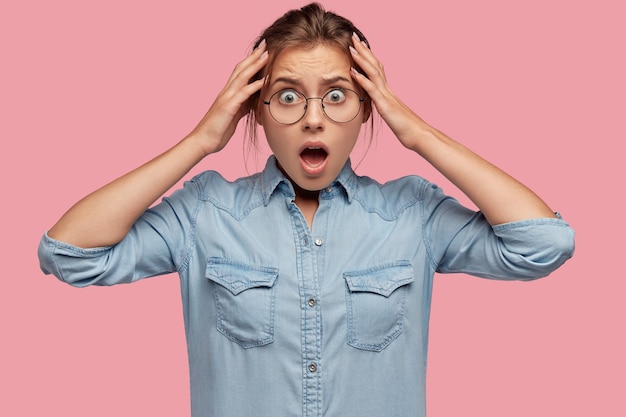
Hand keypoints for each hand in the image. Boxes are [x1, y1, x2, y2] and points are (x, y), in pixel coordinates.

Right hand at [188, 40, 267, 154]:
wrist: (203, 142)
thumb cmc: (217, 131)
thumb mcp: (234, 116)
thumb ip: (242, 106)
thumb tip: (253, 102)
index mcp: (228, 94)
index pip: (240, 73)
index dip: (250, 61)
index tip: (261, 52)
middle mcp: (226, 92)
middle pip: (241, 69)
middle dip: (253, 57)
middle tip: (265, 45)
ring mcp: (226, 98)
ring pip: (242, 77)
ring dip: (255, 65)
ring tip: (266, 55)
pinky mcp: (228, 107)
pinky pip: (243, 94)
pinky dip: (254, 86)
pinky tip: (264, 81)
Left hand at [349, 33, 426, 150]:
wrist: (418, 135)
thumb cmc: (406, 128)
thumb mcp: (391, 115)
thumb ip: (384, 107)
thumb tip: (379, 106)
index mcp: (388, 92)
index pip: (377, 70)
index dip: (368, 57)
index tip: (359, 46)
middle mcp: (387, 90)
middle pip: (375, 65)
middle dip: (364, 51)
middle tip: (354, 38)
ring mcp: (386, 96)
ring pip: (373, 73)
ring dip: (361, 59)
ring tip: (352, 48)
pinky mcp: (385, 106)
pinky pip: (372, 90)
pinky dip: (362, 79)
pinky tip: (353, 72)